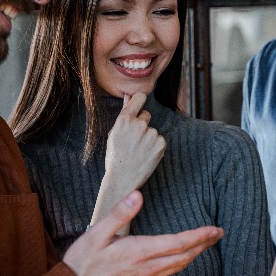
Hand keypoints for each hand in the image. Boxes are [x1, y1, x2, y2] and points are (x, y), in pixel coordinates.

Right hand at [65, 191, 223, 275]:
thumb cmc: (83, 262)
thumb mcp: (96, 233)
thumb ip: (119, 214)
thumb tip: (137, 195)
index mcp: (138, 252)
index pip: (177, 244)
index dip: (198, 236)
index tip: (214, 229)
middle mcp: (147, 267)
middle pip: (184, 257)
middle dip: (203, 244)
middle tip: (218, 234)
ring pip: (178, 267)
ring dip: (195, 254)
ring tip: (206, 243)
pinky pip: (168, 273)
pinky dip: (182, 263)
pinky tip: (182, 258)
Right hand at [90, 92, 165, 234]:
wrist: (122, 179)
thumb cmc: (115, 155)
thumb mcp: (114, 132)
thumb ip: (124, 112)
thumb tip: (128, 96)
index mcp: (124, 119)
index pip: (140, 97)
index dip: (140, 101)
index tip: (139, 107)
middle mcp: (139, 125)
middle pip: (147, 115)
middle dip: (142, 124)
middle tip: (133, 141)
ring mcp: (151, 134)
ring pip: (153, 129)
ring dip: (148, 137)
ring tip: (138, 151)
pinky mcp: (161, 144)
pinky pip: (160, 139)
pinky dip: (155, 147)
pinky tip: (146, 155)